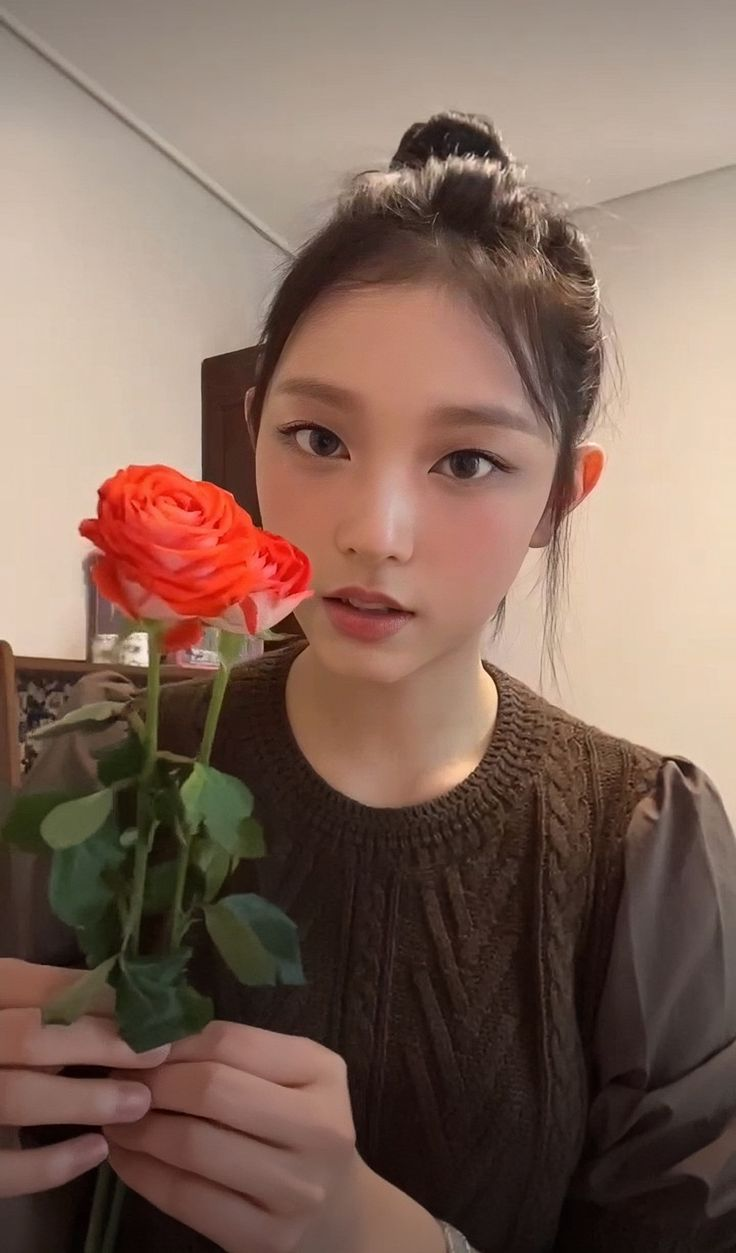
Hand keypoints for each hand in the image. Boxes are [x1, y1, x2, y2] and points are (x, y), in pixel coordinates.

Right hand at [0, 958, 169, 1197]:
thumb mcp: (8, 1009)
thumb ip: (45, 1006)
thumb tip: (120, 1008)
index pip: (39, 987)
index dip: (99, 998)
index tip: (152, 1008)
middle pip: (30, 1039)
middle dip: (100, 1045)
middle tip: (158, 1053)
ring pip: (14, 1096)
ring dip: (84, 1099)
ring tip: (139, 1102)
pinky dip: (48, 1164)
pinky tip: (96, 1152)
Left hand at [104, 1019, 358, 1252]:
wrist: (339, 1214)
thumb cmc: (299, 1130)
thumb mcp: (288, 1079)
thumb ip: (234, 1055)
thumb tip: (150, 1038)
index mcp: (322, 1073)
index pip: (232, 1042)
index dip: (173, 1041)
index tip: (136, 1045)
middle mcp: (319, 1128)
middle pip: (212, 1090)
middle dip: (153, 1083)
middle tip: (119, 1082)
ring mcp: (295, 1188)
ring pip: (194, 1146)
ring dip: (139, 1129)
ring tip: (115, 1119)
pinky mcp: (265, 1237)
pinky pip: (186, 1199)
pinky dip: (143, 1174)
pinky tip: (126, 1158)